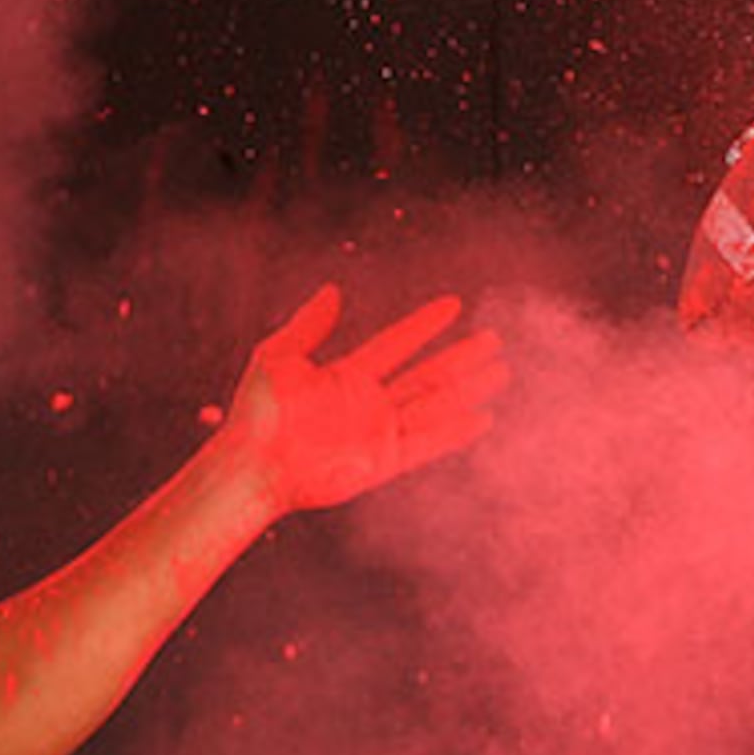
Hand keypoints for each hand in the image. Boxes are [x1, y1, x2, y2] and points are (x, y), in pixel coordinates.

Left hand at [216, 286, 507, 516]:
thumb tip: (333, 290)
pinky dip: (454, 431)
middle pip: (427, 375)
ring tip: (500, 372)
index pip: (397, 343)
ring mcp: (378, 433)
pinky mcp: (382, 462)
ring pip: (434, 404)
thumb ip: (309, 326)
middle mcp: (369, 404)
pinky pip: (427, 443)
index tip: (454, 304)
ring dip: (468, 389)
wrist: (254, 464)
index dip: (425, 324)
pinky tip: (481, 418)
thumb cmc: (256, 414)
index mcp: (347, 376)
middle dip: (462, 358)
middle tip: (494, 341)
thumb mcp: (278, 357)